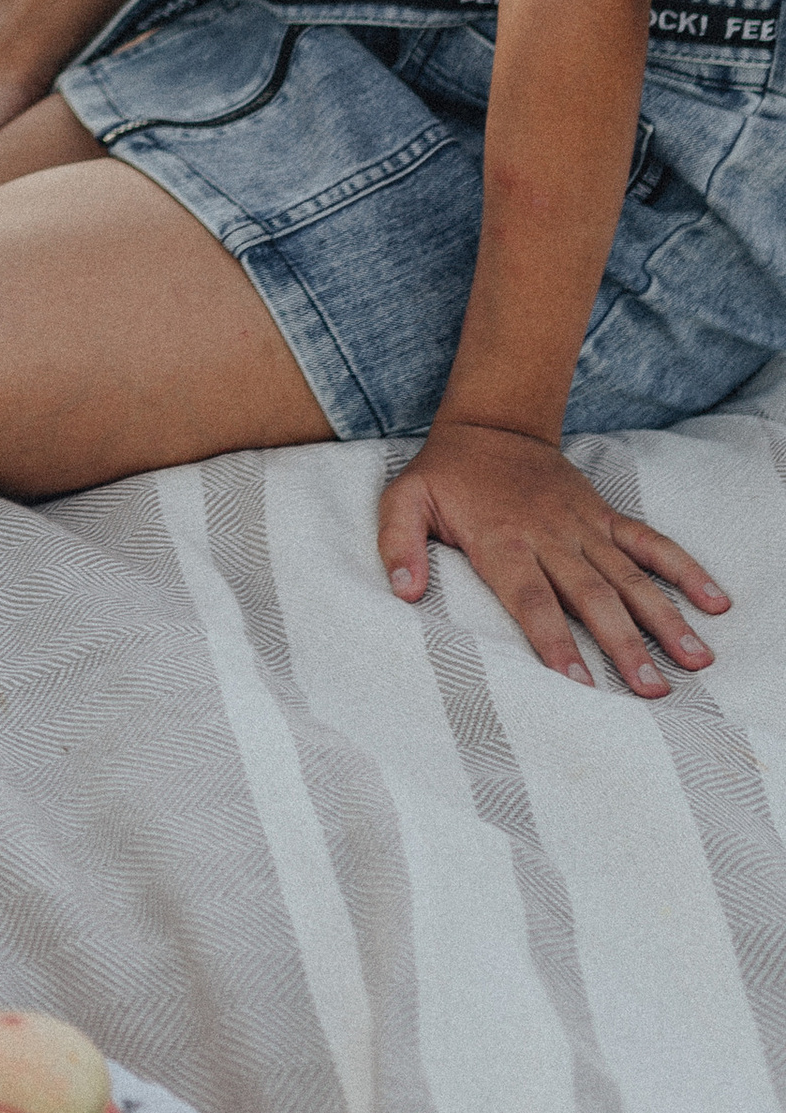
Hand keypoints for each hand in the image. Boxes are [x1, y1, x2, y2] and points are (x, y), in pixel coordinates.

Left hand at [380, 419, 729, 696]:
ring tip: (695, 660)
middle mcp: (549, 536)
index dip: (554, 640)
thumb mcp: (404, 500)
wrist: (491, 423)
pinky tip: (714, 601)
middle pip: (591, 596)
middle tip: (651, 689)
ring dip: (664, 618)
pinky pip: (649, 542)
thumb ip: (397, 544)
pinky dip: (683, 568)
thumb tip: (402, 592)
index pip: (531, 599)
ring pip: (629, 575)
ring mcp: (583, 525)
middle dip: (623, 644)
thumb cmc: (445, 474)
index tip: (579, 682)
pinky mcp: (604, 514)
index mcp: (501, 540)